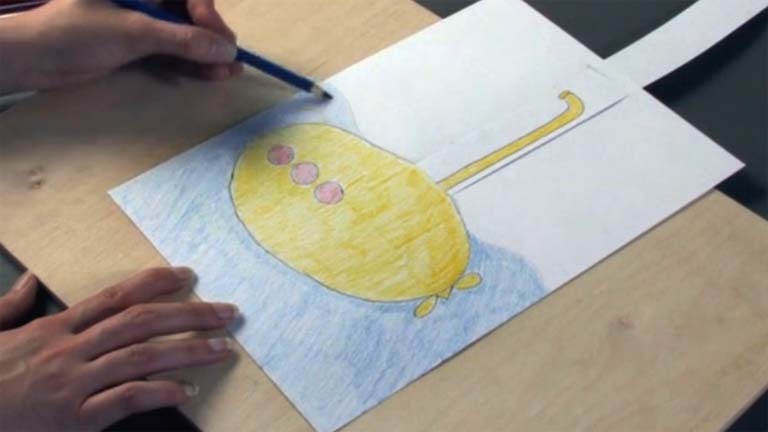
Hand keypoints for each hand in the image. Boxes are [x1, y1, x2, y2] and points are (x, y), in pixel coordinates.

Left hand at [0, 0, 242, 93]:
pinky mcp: (135, 44)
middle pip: (189, 14)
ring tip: (228, 73)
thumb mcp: (135, 32)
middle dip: (211, 38)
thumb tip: (227, 51)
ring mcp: (139, 20)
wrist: (36, 58)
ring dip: (204, 54)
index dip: (207, 15)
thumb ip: (184, 40)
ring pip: (182, 35)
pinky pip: (170, 51)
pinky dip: (188, 64)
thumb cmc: (79, 32)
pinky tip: (209, 74)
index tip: (220, 41)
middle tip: (230, 60)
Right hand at [0, 267, 237, 431]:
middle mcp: (70, 351)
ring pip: (142, 358)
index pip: (117, 297)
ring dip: (188, 350)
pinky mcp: (74, 420)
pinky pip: (126, 401)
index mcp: (55, 329)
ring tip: (223, 347)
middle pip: (141, 323)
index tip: (189, 274)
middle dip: (190, 314)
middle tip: (228, 312)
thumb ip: (11, 307)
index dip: (156, 282)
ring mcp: (74, 385)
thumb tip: (30, 281)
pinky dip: (159, 393)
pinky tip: (187, 390)